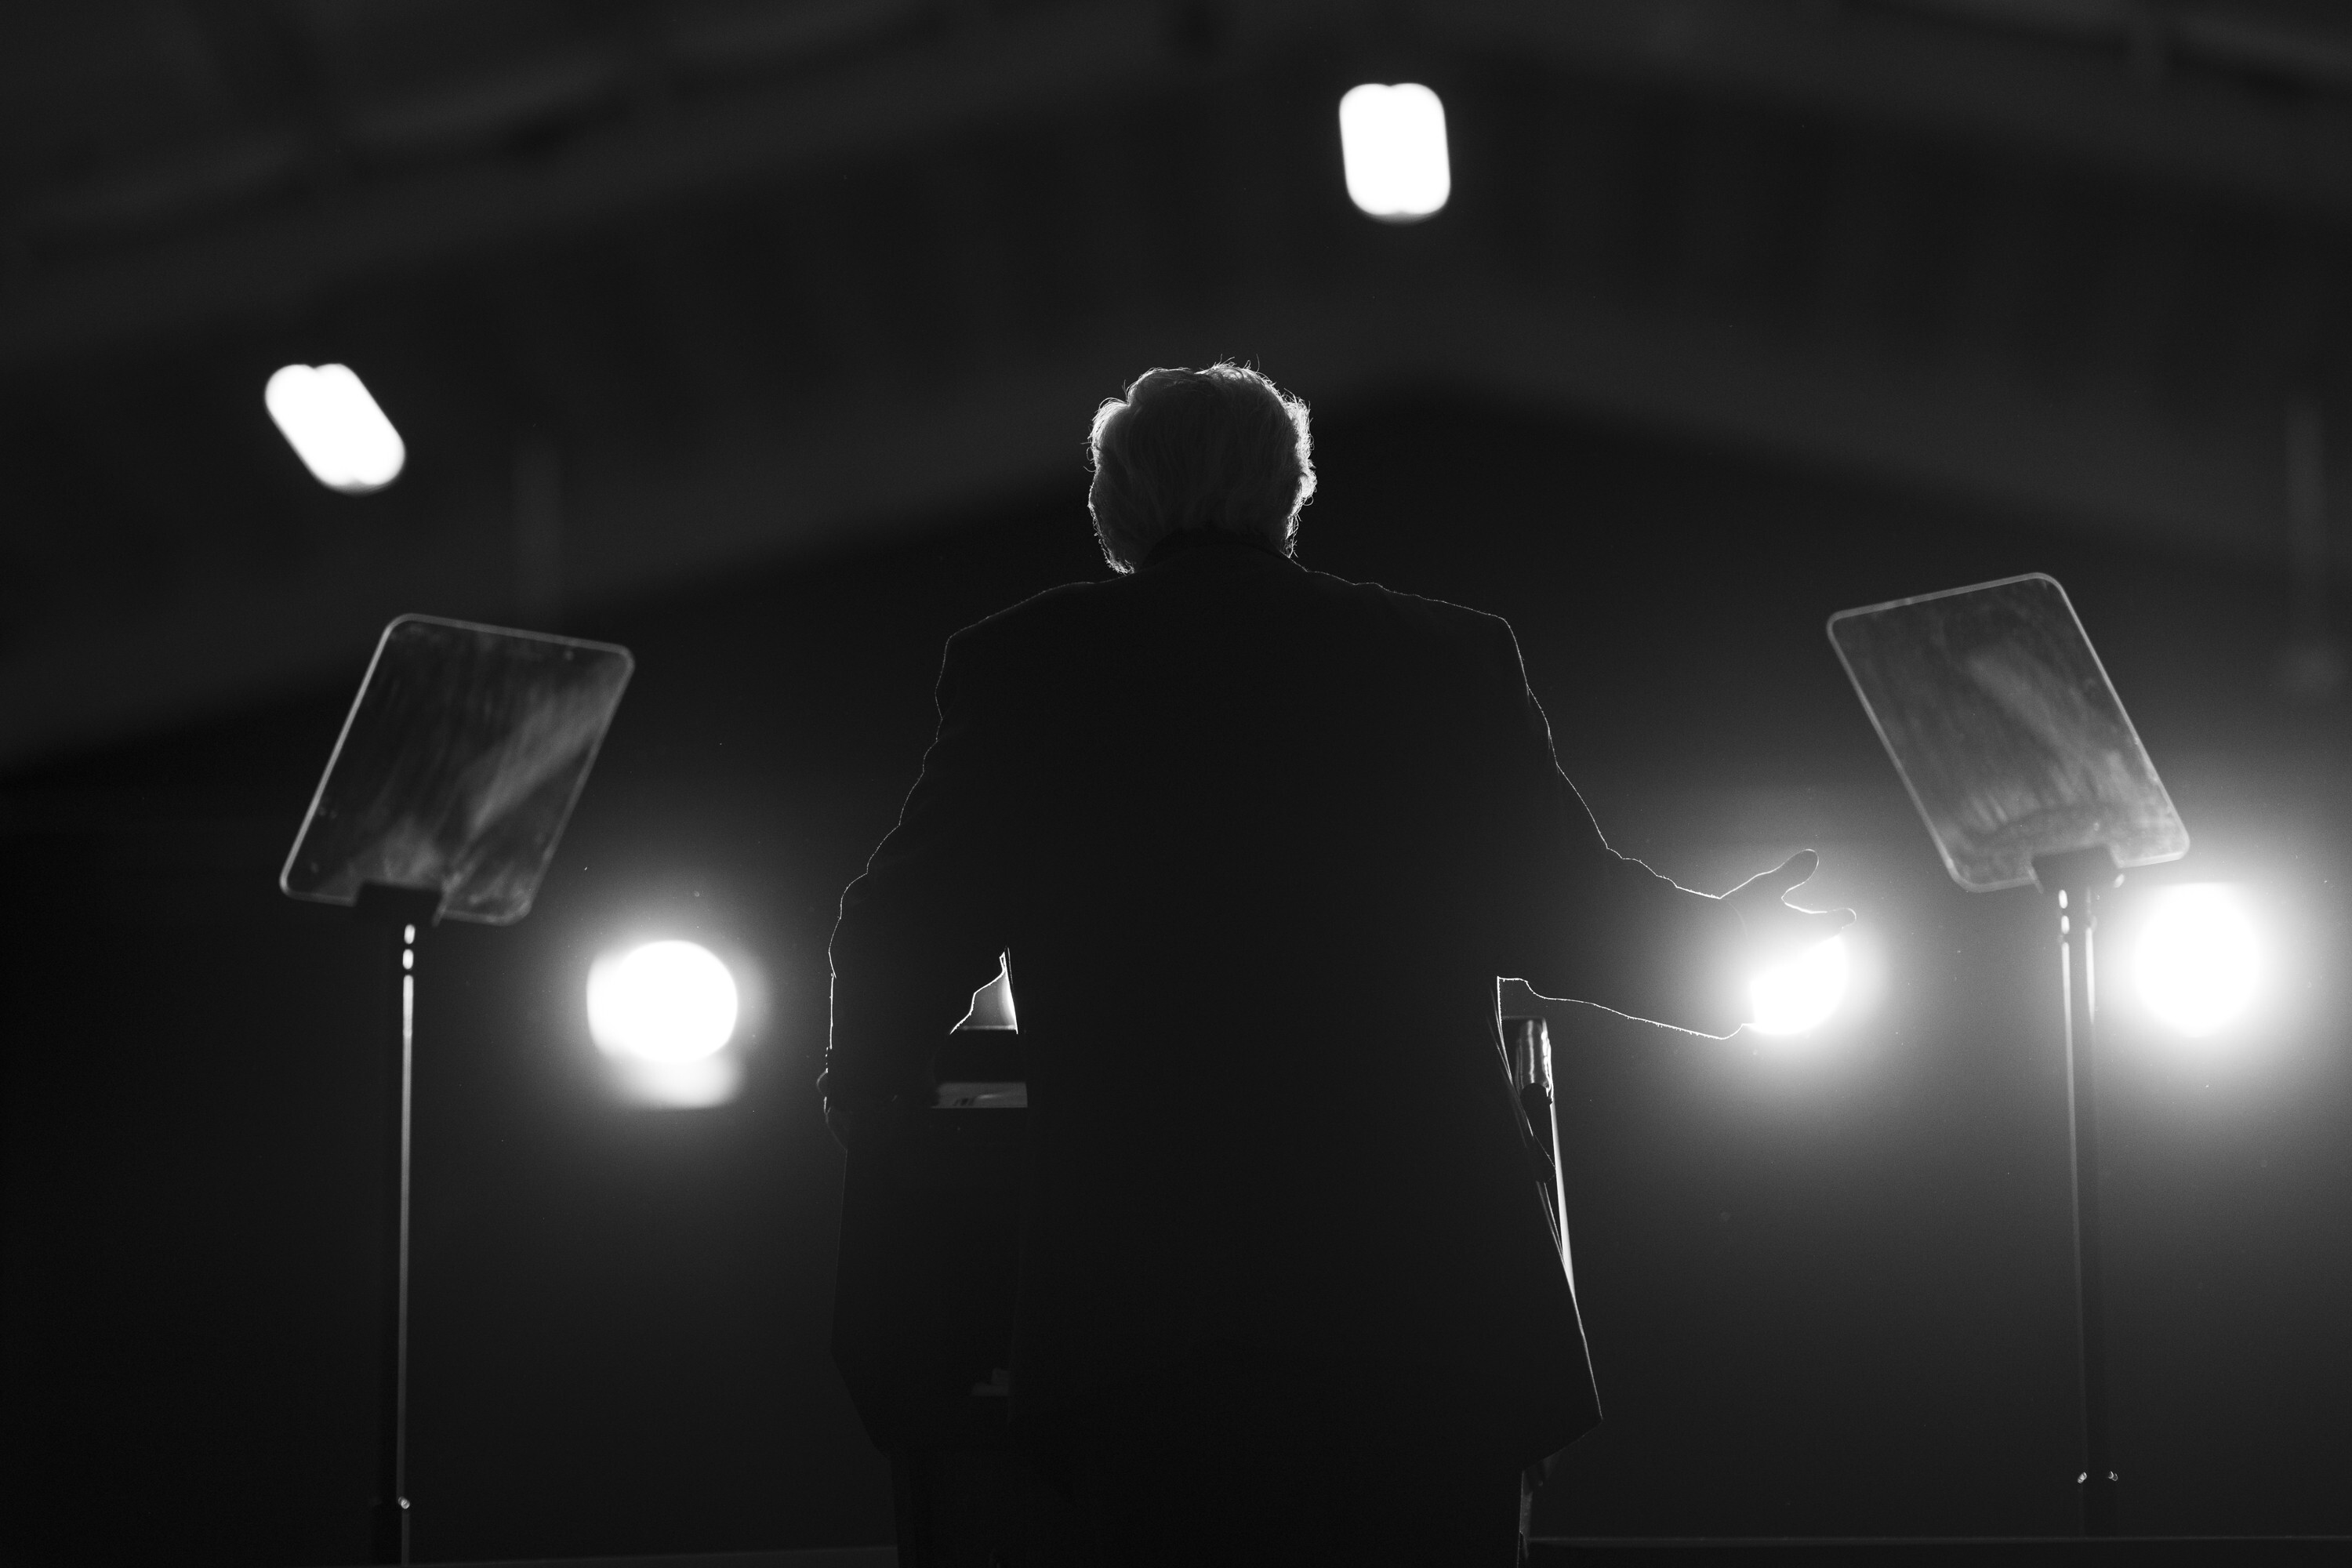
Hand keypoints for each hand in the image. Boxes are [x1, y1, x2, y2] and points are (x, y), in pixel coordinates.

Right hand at [1722, 849, 1853, 966]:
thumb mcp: (1768, 886)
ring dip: (1804, 948)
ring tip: (1805, 946)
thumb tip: (1813, 854)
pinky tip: (1772, 958)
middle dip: (1824, 932)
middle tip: (1835, 929)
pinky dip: (1778, 957)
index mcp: (1803, 927)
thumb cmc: (1745, 912)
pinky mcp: (1759, 972)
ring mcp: (1778, 963)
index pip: (1828, 921)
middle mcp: (1796, 948)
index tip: (1850, 915)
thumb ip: (1791, 873)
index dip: (1839, 916)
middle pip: (1816, 940)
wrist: (1715, 948)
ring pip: (1797, 955)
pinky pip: (1775, 964)